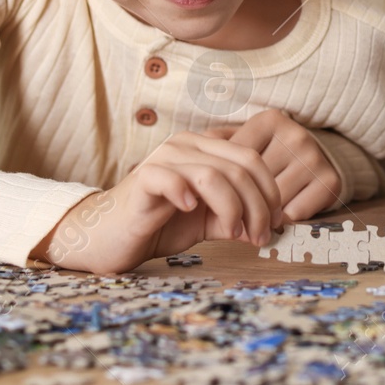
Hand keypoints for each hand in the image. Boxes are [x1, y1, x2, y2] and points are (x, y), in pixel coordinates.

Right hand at [30, 129, 282, 273]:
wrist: (109, 237)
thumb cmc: (159, 225)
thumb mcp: (207, 221)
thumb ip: (236, 217)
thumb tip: (271, 226)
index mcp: (205, 149)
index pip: (252, 159)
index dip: (270, 192)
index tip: (275, 224)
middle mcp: (187, 146)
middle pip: (240, 166)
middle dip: (258, 206)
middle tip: (260, 237)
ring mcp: (164, 159)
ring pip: (214, 174)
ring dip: (233, 209)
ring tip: (233, 234)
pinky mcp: (143, 180)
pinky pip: (169, 177)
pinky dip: (186, 193)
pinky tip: (192, 210)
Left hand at [204, 108, 341, 220]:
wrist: (319, 159)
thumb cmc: (273, 154)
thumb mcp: (246, 142)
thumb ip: (218, 146)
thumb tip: (185, 156)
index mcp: (270, 120)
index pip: (237, 161)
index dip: (225, 183)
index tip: (217, 196)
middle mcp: (295, 134)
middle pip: (255, 183)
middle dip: (243, 202)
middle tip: (234, 214)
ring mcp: (314, 157)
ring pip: (274, 201)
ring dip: (263, 214)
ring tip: (257, 214)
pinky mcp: (330, 181)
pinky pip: (295, 212)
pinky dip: (285, 219)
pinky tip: (280, 214)